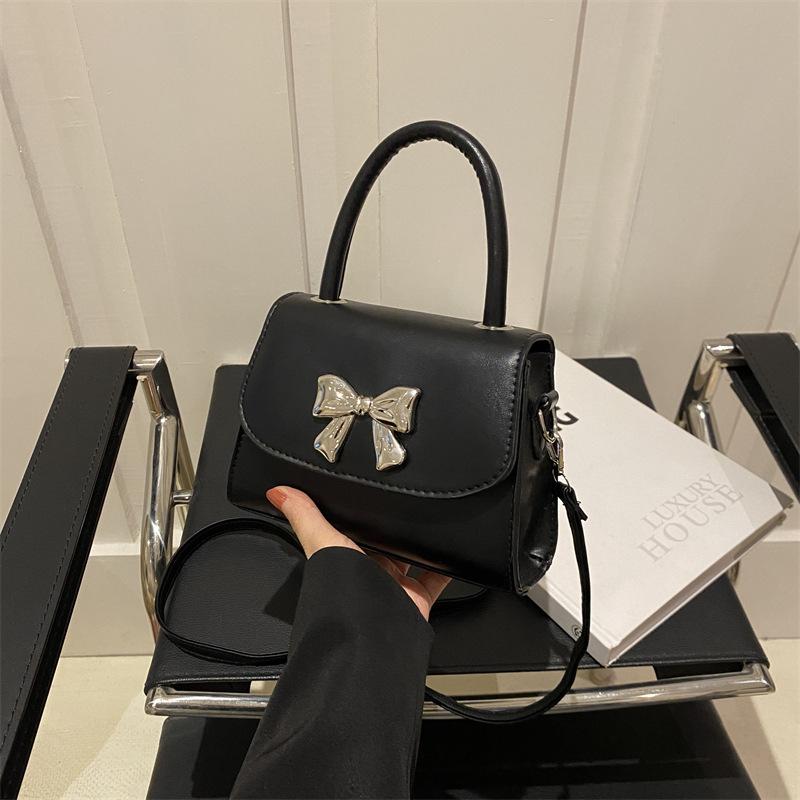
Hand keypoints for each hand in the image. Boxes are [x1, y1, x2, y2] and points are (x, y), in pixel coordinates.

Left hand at [266, 486, 450, 620]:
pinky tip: (452, 551)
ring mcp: (393, 585)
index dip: (360, 514)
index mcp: (344, 556)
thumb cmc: (342, 594)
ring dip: (420, 543)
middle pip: (385, 542)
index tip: (370, 494)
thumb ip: (305, 516)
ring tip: (431, 518)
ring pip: (411, 557)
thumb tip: (277, 490)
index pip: (353, 529)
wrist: (370, 634)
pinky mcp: (416, 597)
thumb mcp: (322, 543)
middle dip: (395, 527)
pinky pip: (436, 578)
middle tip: (407, 501)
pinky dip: (446, 566)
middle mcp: (368, 570)